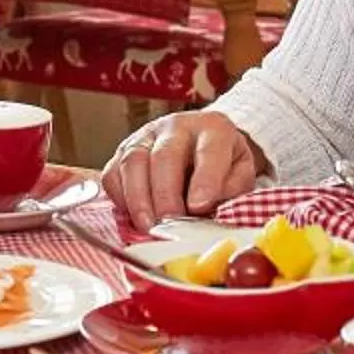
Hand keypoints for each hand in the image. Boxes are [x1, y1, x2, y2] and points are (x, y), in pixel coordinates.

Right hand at [104, 112, 268, 227]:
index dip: (204, 179)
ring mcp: (146, 137)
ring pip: (133, 162)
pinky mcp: (123, 152)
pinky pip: (113, 174)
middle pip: (165, 155)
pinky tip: (133, 216)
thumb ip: (232, 190)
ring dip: (138, 199)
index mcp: (213, 129)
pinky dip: (120, 199)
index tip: (199, 206)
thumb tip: (208, 208)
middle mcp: (177, 127)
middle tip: (168, 223)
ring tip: (148, 226)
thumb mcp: (240, 174)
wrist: (202, 145)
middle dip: (165, 194)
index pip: (209, 150)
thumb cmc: (222, 165)